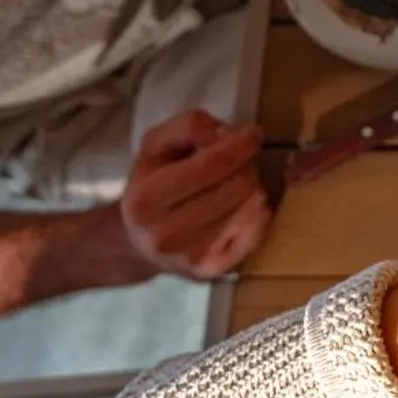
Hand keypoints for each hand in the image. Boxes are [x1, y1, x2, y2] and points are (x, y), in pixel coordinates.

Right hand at [119, 110, 271, 278]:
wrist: (139, 243)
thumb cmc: (151, 185)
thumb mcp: (156, 145)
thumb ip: (188, 127)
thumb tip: (228, 134)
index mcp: (146, 198)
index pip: (214, 163)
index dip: (242, 144)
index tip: (252, 133)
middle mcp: (166, 233)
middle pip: (239, 184)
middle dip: (246, 165)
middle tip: (237, 162)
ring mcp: (191, 256)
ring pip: (252, 206)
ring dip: (252, 187)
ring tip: (233, 185)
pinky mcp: (213, 270)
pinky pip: (258, 232)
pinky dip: (258, 213)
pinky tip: (242, 208)